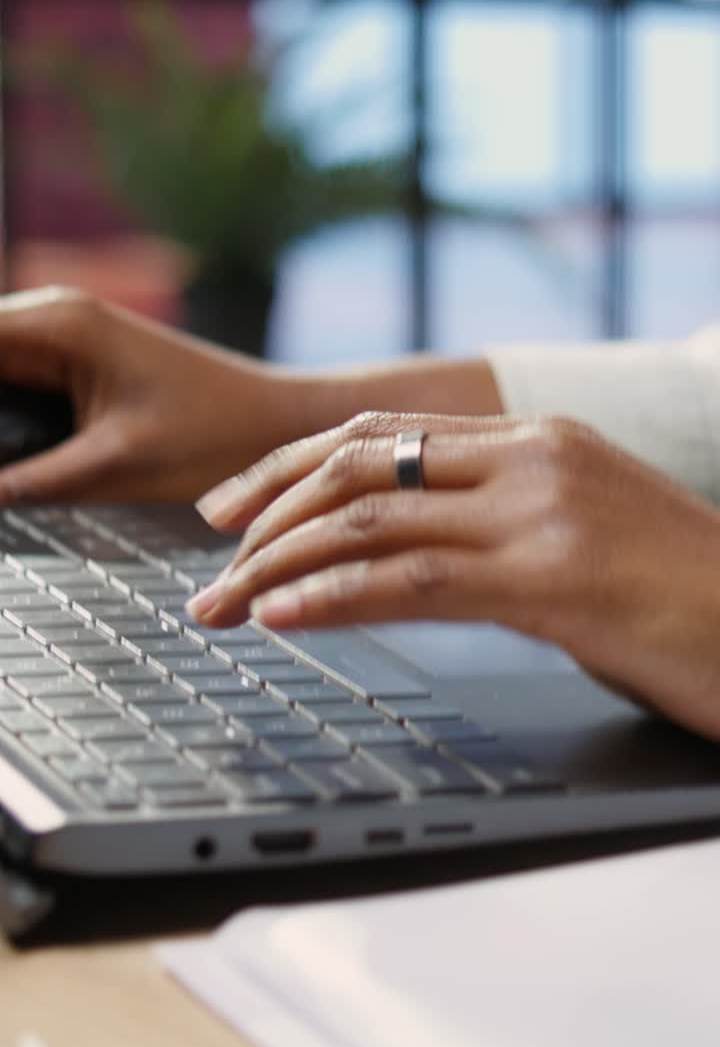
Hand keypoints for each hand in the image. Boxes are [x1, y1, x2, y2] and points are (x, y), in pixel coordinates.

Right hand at [0, 286, 286, 502]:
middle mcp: (54, 318)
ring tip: (9, 470)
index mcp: (58, 323)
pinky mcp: (78, 367)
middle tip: (0, 471)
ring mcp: (65, 339)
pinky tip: (10, 458)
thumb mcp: (114, 464)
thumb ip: (27, 480)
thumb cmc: (217, 435)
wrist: (281, 424)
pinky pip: (11, 381)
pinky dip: (1, 415)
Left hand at [189, 411, 719, 740]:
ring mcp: (542, 510)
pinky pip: (414, 578)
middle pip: (359, 460)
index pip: (382, 431)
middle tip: (209, 556)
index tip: (233, 505)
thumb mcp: (585, 531)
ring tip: (222, 601)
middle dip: (266, 510)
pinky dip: (334, 595)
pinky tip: (284, 615)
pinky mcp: (555, 577)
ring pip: (372, 516)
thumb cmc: (687, 592)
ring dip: (280, 562)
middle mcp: (531, 456)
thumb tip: (412, 551)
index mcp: (536, 437)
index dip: (291, 464)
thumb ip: (502, 522)